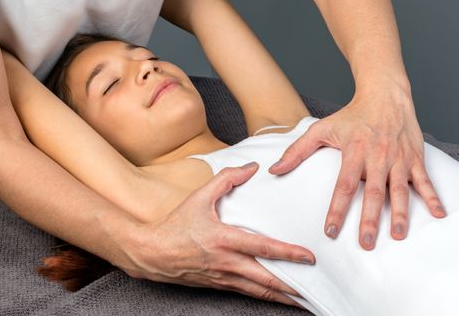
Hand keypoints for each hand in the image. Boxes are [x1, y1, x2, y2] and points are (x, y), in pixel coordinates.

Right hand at [120, 162, 314, 305]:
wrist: (152, 253)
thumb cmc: (176, 225)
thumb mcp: (200, 197)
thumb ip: (226, 179)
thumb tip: (251, 168)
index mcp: (224, 240)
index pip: (263, 248)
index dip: (288, 253)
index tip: (309, 257)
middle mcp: (227, 262)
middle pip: (267, 279)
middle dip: (294, 286)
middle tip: (316, 289)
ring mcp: (224, 277)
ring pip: (260, 291)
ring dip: (283, 296)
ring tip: (304, 300)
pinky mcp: (219, 285)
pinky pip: (248, 293)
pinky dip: (265, 296)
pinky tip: (276, 297)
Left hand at [269, 85, 446, 249]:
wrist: (385, 95)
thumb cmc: (351, 115)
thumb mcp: (320, 129)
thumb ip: (297, 151)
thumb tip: (274, 170)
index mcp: (354, 152)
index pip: (343, 186)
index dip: (336, 209)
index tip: (330, 231)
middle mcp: (377, 157)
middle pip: (372, 193)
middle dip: (369, 220)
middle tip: (364, 243)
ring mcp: (398, 158)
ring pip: (399, 190)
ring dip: (400, 214)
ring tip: (396, 236)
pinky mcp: (414, 158)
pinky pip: (424, 179)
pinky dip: (432, 196)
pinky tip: (438, 214)